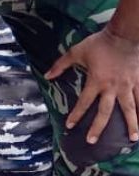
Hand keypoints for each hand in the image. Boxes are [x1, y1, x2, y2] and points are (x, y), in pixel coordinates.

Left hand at [46, 27, 138, 144]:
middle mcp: (112, 87)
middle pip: (105, 112)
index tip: (70, 125)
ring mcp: (128, 85)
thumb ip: (61, 65)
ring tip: (134, 138)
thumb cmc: (100, 43)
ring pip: (131, 109)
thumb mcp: (76, 52)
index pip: (84, 102)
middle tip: (92, 141)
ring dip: (133, 124)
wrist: (125, 34)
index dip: (76, 114)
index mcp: (96, 81)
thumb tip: (46, 76)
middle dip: (98, 127)